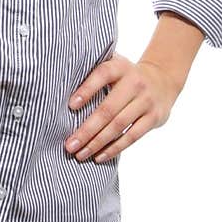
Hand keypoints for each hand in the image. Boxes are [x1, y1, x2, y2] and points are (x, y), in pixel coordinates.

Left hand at [64, 53, 182, 162]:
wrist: (163, 79)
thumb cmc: (125, 76)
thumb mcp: (114, 65)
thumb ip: (93, 72)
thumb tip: (58, 89)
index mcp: (120, 67)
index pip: (102, 75)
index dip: (86, 90)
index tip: (70, 106)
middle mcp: (135, 83)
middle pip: (108, 109)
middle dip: (87, 129)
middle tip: (70, 145)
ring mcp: (146, 101)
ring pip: (118, 126)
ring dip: (97, 142)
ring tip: (80, 154)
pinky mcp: (154, 117)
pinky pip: (132, 136)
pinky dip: (114, 148)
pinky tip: (99, 156)